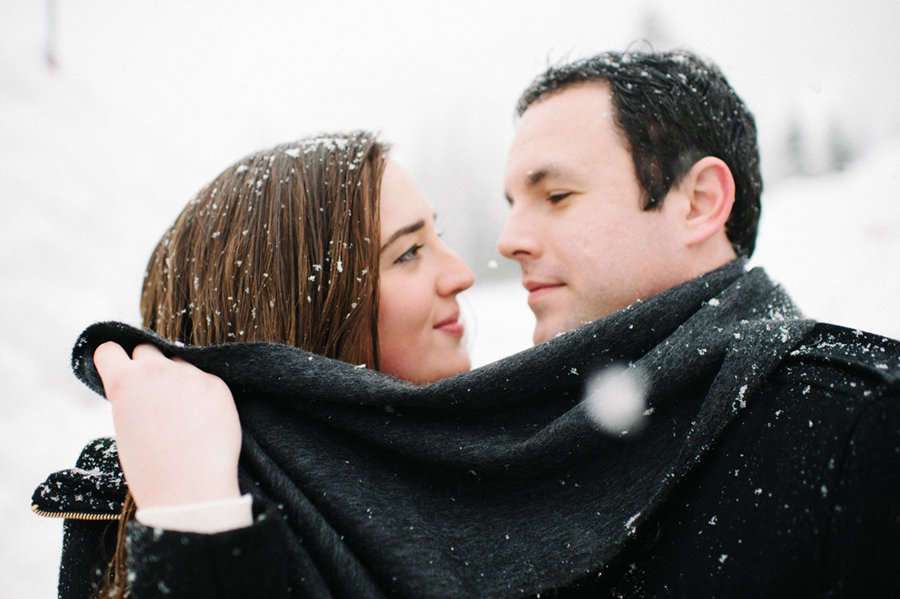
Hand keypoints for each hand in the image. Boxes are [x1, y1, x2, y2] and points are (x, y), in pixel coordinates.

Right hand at [93, 342, 242, 508]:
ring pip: (180, 364)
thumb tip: (146, 385)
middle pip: (147, 350)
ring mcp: (189, 374)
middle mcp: (156, 370)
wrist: (191, 490)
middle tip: (155, 396)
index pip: (111, 349)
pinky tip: (204, 422)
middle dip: (148, 367)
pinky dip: (204, 395)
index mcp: (124, 382)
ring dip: (179, 379)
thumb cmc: (153, 470)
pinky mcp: (217, 384)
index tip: (121, 371)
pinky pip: (205, 381)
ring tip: (183, 416)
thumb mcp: (125, 428)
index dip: (115, 361)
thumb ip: (133, 397)